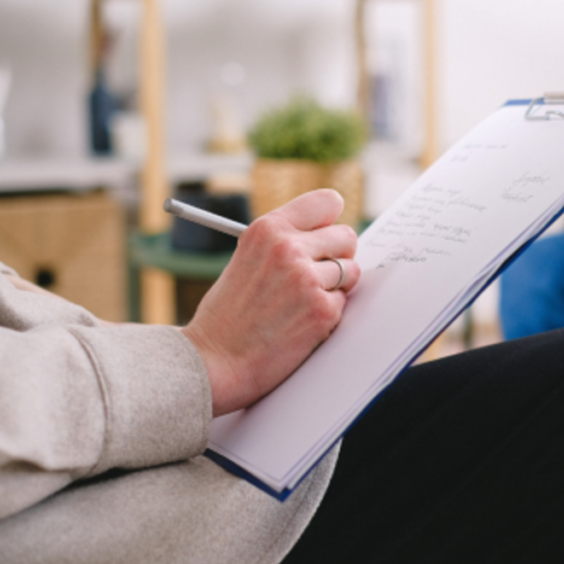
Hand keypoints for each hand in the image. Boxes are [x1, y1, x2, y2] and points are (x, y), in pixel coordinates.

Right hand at [182, 189, 361, 416]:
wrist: (212, 361)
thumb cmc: (227, 315)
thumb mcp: (246, 259)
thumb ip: (283, 244)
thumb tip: (326, 237)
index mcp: (268, 228)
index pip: (327, 203)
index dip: (330, 222)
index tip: (327, 235)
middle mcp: (289, 247)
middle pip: (346, 236)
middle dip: (338, 255)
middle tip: (319, 274)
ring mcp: (307, 278)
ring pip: (351, 270)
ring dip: (334, 287)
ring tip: (302, 303)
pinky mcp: (322, 309)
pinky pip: (344, 302)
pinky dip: (329, 314)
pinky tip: (300, 323)